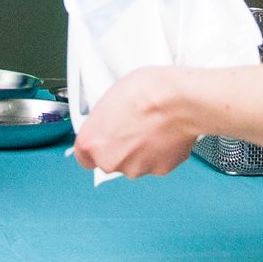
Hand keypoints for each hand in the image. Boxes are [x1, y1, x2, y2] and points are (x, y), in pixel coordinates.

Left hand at [72, 68, 197, 177]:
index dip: (96, 147)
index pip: (84, 157)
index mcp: (92, 142)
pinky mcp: (159, 170)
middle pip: (111, 159)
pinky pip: (156, 162)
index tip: (103, 141)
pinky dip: (160, 152)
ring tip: (152, 126)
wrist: (178, 100)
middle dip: (121, 147)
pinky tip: (164, 133)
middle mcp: (110, 160)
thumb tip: (109, 123)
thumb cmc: (146, 92)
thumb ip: (104, 121)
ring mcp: (135, 168)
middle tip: (133, 126)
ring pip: (135, 162)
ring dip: (141, 150)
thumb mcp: (110, 98)